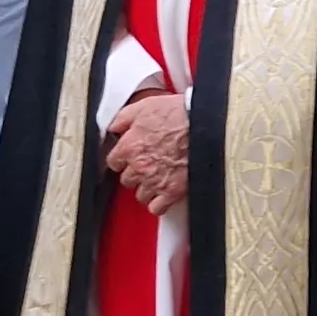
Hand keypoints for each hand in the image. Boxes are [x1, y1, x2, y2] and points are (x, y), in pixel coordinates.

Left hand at [105, 83, 193, 214]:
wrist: (203, 124)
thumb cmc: (177, 114)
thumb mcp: (144, 107)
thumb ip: (123, 119)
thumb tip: (113, 128)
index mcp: (129, 146)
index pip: (114, 162)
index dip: (123, 159)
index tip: (130, 158)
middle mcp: (139, 166)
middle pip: (127, 180)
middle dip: (136, 173)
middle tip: (148, 165)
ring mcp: (155, 181)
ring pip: (141, 195)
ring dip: (148, 188)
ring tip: (159, 178)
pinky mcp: (172, 192)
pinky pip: (156, 208)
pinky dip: (159, 204)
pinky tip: (164, 195)